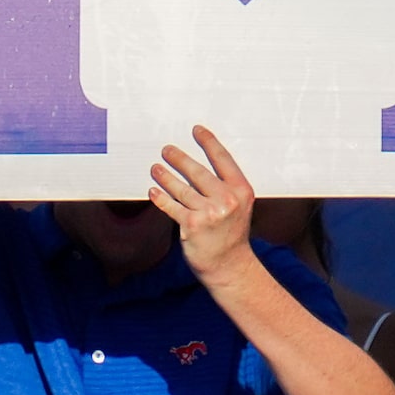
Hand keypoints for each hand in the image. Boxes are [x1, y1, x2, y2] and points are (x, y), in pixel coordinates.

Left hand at [149, 125, 255, 279]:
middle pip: (198, 172)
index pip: (223, 159)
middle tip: (167, 149)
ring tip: (155, 168)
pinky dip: (161, 198)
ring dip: (165, 176)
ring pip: (181, 188)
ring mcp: (209, 213)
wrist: (230, 265)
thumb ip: (224, 187)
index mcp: (242, 190)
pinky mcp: (192, 226)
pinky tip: (153, 191)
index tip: (196, 130)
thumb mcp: (239, 206)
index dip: (209, 142)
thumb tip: (195, 166)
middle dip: (180, 158)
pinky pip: (172, 207)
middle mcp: (227, 200)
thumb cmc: (231, 232)